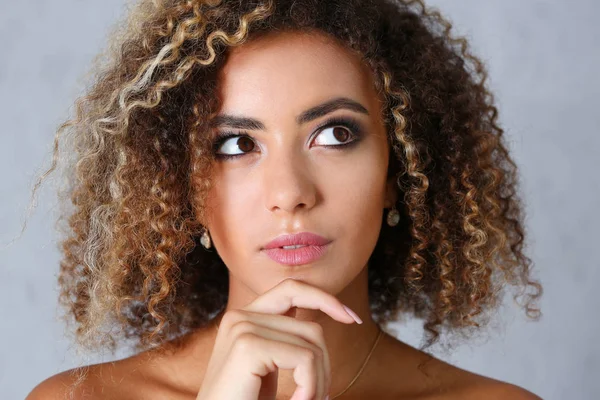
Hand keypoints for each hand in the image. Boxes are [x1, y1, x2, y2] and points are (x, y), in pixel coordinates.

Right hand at [194, 278, 360, 399]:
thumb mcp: (270, 367)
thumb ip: (289, 340)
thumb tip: (339, 312)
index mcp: (244, 317)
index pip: (292, 288)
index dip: (325, 298)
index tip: (353, 318)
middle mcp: (240, 316)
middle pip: (310, 326)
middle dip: (324, 364)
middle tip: (321, 396)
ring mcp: (242, 328)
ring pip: (312, 343)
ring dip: (318, 381)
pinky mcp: (247, 346)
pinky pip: (304, 359)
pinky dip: (310, 386)